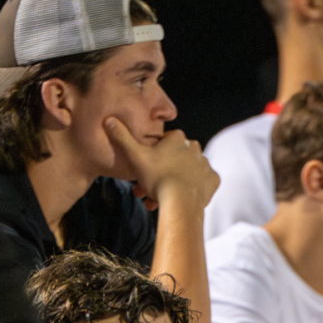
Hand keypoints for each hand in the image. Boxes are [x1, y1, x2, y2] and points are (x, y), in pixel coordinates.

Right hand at [104, 119, 218, 213]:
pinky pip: (203, 182)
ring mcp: (205, 164)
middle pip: (174, 160)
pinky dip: (194, 188)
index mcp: (177, 138)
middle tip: (150, 189)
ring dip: (175, 182)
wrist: (180, 202)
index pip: (162, 144)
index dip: (151, 157)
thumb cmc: (157, 178)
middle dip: (161, 173)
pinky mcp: (213, 180)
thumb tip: (108, 119)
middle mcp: (194, 147)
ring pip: (186, 172)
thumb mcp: (135, 156)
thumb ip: (122, 137)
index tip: (144, 170)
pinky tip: (185, 195)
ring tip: (163, 198)